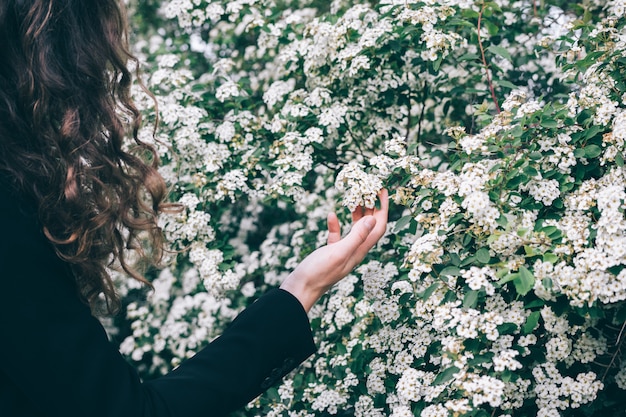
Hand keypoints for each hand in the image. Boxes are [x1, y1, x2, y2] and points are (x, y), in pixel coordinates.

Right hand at [280, 189, 388, 311]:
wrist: (299, 289)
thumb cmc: (318, 273)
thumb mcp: (338, 252)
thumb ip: (356, 237)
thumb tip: (372, 219)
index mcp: (359, 250)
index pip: (378, 227)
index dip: (383, 208)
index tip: (382, 190)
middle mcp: (354, 251)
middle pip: (369, 226)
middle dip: (372, 207)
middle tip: (369, 189)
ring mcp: (342, 252)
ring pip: (355, 229)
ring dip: (357, 213)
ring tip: (354, 197)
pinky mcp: (330, 253)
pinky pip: (337, 235)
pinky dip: (336, 224)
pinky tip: (331, 215)